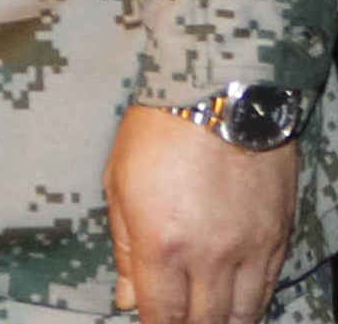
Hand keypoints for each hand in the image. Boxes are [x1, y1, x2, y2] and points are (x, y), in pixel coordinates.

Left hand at [110, 103, 296, 322]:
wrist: (222, 97)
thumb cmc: (156, 133)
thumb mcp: (119, 184)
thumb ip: (125, 248)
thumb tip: (128, 299)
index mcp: (162, 244)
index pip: (162, 313)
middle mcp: (211, 257)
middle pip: (205, 321)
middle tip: (176, 322)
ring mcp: (250, 250)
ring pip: (243, 313)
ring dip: (222, 322)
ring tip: (206, 319)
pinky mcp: (278, 238)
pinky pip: (268, 288)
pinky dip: (251, 303)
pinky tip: (237, 305)